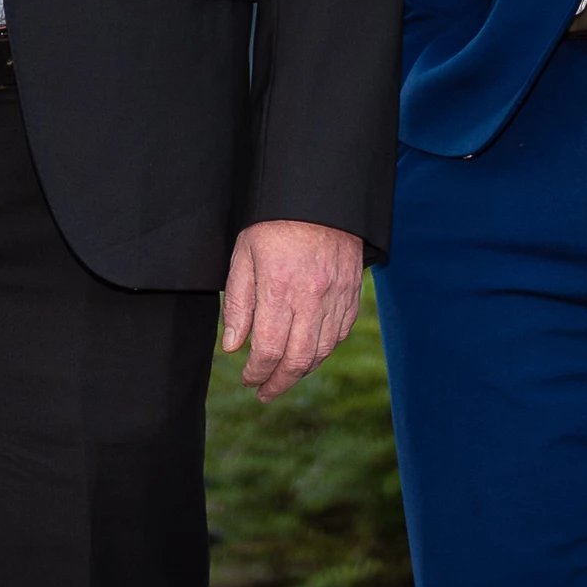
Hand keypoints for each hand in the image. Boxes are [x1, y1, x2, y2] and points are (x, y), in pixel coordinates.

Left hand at [220, 220, 364, 400]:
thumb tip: (233, 346)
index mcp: (279, 288)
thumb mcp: (244, 254)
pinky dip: (324, 350)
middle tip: (264, 392)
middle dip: (278, 383)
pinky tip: (309, 353)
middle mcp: (311, 297)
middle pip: (297, 360)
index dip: (255, 373)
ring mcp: (336, 296)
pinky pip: (340, 334)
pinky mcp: (352, 292)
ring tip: (284, 377)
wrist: (320, 194)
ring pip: (321, 351)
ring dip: (301, 371)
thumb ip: (239, 303)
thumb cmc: (274, 221)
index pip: (267, 350)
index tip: (247, 378)